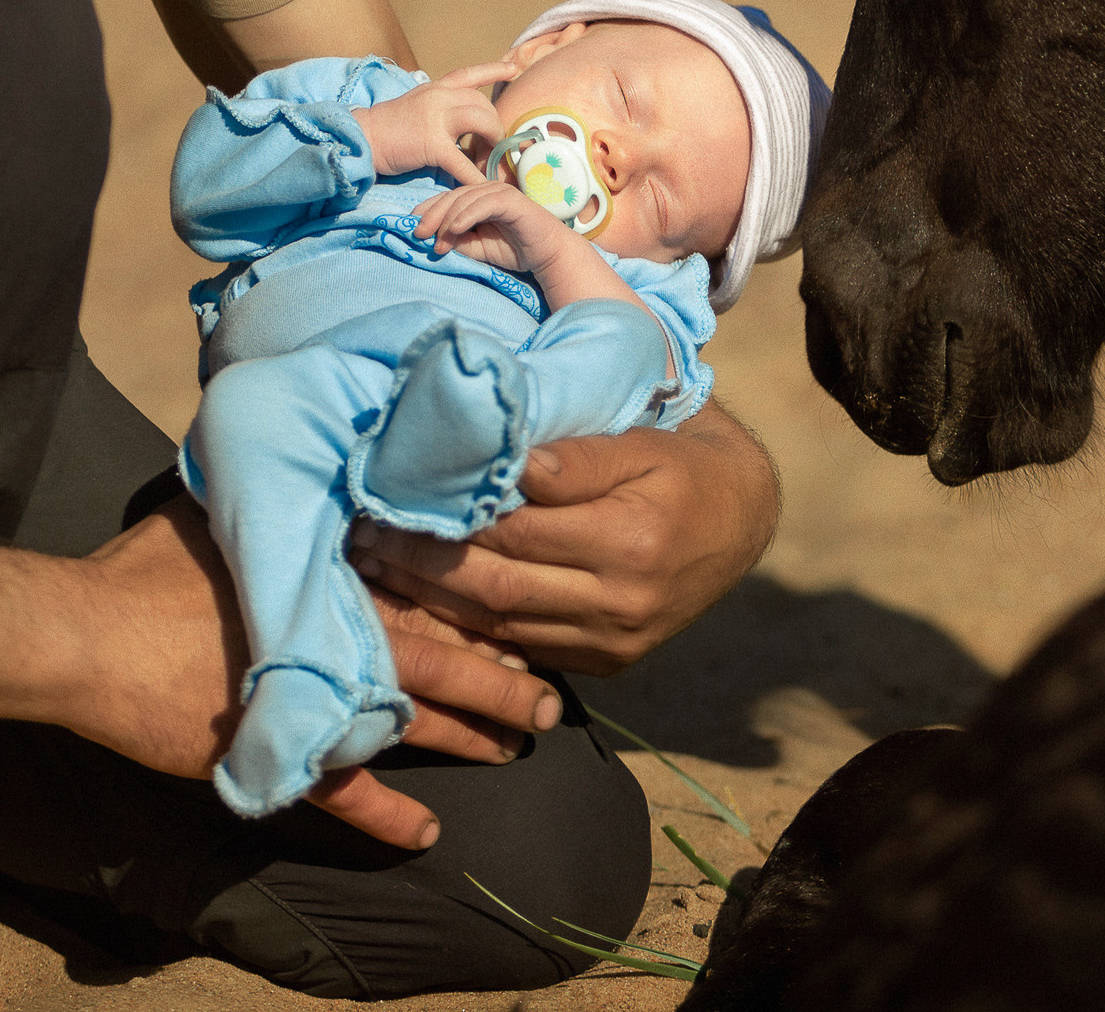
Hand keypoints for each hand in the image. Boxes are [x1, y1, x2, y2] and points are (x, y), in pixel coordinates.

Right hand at [66, 497, 559, 850]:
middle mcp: (341, 634)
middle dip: (504, 677)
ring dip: (473, 737)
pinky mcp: (282, 750)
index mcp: (334, 575)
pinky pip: (347, 794)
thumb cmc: (149, 569)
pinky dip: (387, 818)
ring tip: (517, 748)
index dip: (482, 603)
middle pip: (447, 655)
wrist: (87, 637)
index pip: (429, 587)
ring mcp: (317, 697)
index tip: (528, 608)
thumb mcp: (220, 509)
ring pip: (418, 722)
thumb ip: (273, 495)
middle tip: (552, 696)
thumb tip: (292, 452)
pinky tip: (425, 834)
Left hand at [349, 402, 779, 674]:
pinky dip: (466, 631)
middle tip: (363, 535)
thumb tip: (503, 459)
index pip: (516, 528)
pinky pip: (522, 651)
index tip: (394, 491)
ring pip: (500, 626)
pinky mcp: (608, 663)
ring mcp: (615, 642)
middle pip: (497, 586)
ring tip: (376, 567)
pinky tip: (421, 606)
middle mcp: (623, 601)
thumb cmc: (677, 460)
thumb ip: (575, 455)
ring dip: (430, 602)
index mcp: (631, 538)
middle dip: (422, 564)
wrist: (741, 518)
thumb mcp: (638, 440)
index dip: (450, 512)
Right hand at [353, 62, 513, 180]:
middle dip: (495, 125)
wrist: (362, 138)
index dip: (493, 70)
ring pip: (482, 122)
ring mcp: (435, 118)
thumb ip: (440, 109)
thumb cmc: (387, 128)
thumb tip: (463, 122)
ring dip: (493, 141)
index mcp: (435, 88)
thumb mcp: (416, 106)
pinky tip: (484, 186)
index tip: (513, 68)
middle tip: (496, 145)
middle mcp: (439, 97)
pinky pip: (462, 162)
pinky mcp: (431, 144)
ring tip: (492, 158)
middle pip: (483, 104)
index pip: (469, 74)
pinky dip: (475, 177)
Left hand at [412, 179, 577, 273]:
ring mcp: (499, 193)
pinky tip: (455, 229)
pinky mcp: (511, 200)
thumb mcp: (478, 248)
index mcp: (477, 199)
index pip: (447, 199)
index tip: (412, 228)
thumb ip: (458, 242)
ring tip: (438, 241)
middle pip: (451, 196)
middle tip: (418, 234)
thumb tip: (434, 240)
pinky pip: (483, 205)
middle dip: (432, 215)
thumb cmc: (515, 249)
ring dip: (447, 220)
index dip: (428, 211)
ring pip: (464, 199)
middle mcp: (486, 191)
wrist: (547, 254)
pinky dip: (467, 216)